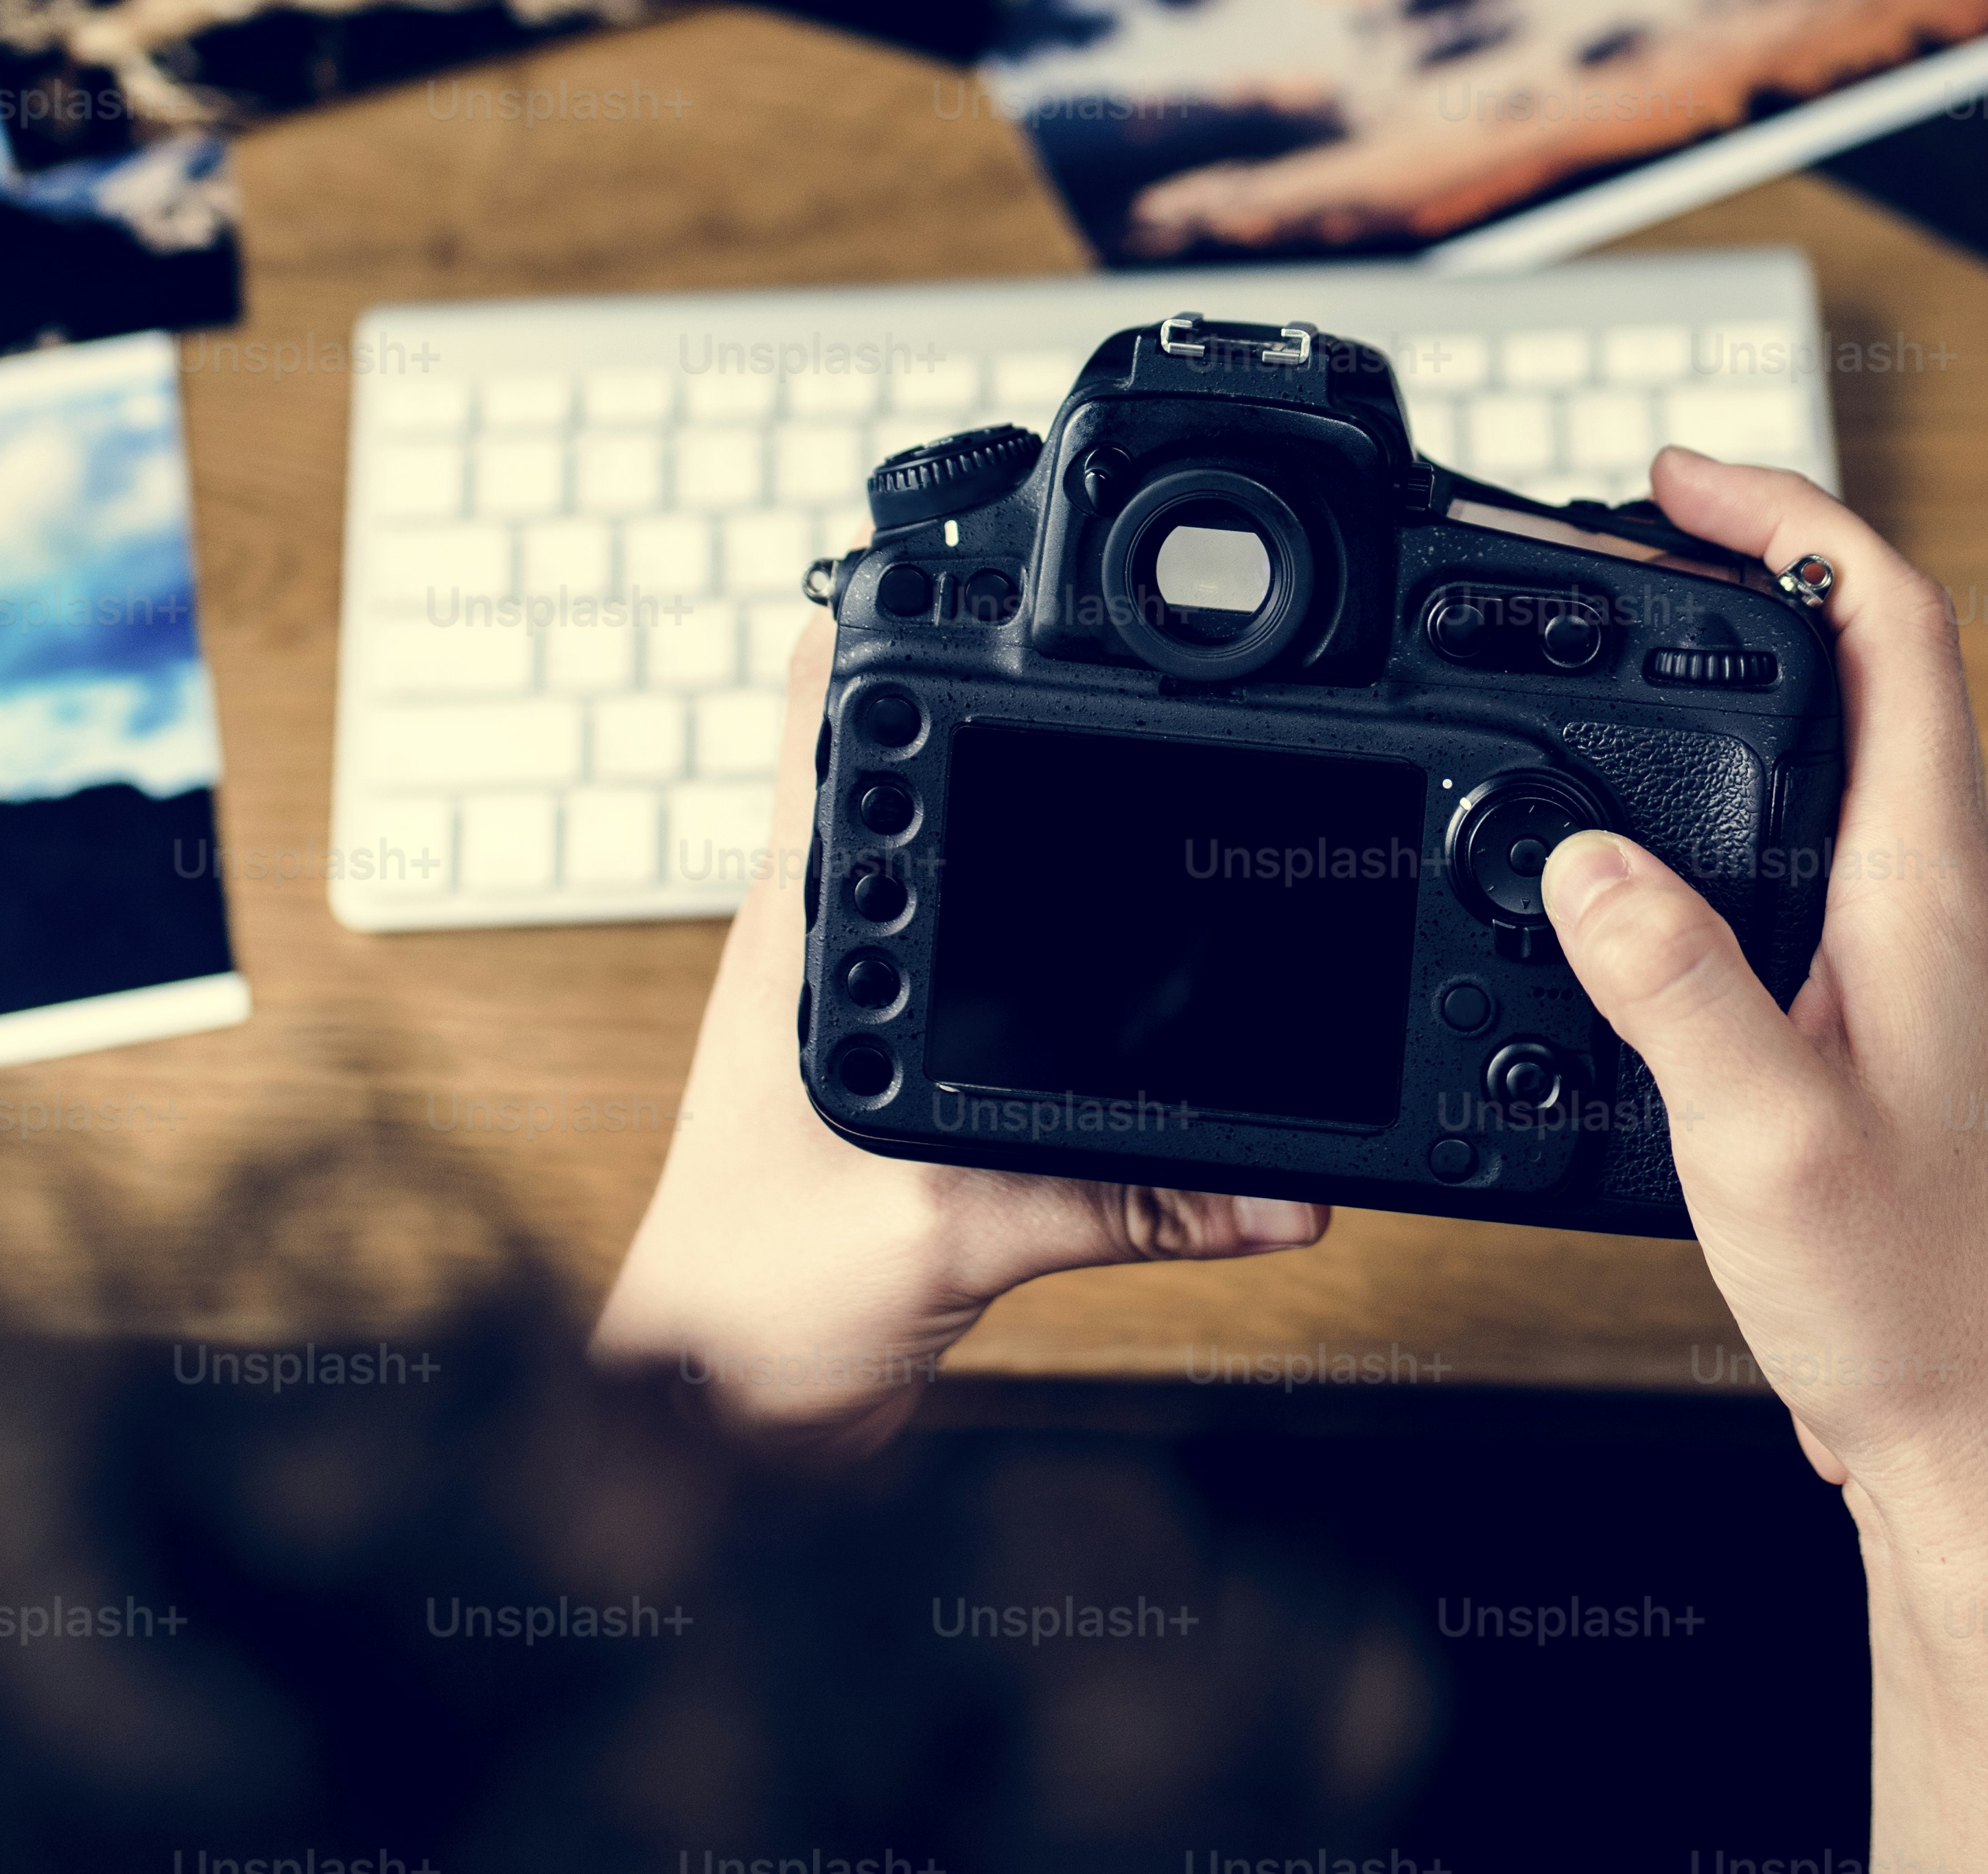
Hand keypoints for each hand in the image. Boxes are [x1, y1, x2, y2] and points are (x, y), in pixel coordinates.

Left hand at [592, 608, 1322, 1455]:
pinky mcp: (887, 1081)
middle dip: (991, 698)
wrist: (711, 1430)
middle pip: (889, 763)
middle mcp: (818, 947)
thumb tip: (1276, 1193)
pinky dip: (1044, 950)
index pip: (812, 713)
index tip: (966, 557)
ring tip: (1134, 778)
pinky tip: (1122, 965)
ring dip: (1015, 820)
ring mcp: (847, 1007)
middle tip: (1099, 646)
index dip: (879, 612)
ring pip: (936, 861)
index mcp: (800, 935)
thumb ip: (1118, 1203)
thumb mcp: (951, 1240)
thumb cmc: (754, 1316)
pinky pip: (973, 975)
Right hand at [1541, 448, 1987, 1871]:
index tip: (1680, 479)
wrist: (1968, 1433)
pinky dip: (1711, 797)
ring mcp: (1901, 956)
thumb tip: (1585, 855)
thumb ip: (1673, 986)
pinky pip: (1791, 852)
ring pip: (1823, 759)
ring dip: (1727, 680)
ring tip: (1616, 641)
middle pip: (1858, 667)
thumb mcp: (1765, 1137)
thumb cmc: (1912, 1301)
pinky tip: (1631, 841)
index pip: (1890, 630)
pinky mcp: (1862, 1016)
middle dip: (1743, 568)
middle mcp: (1927, 901)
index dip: (1791, 521)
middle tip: (1626, 530)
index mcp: (1926, 890)